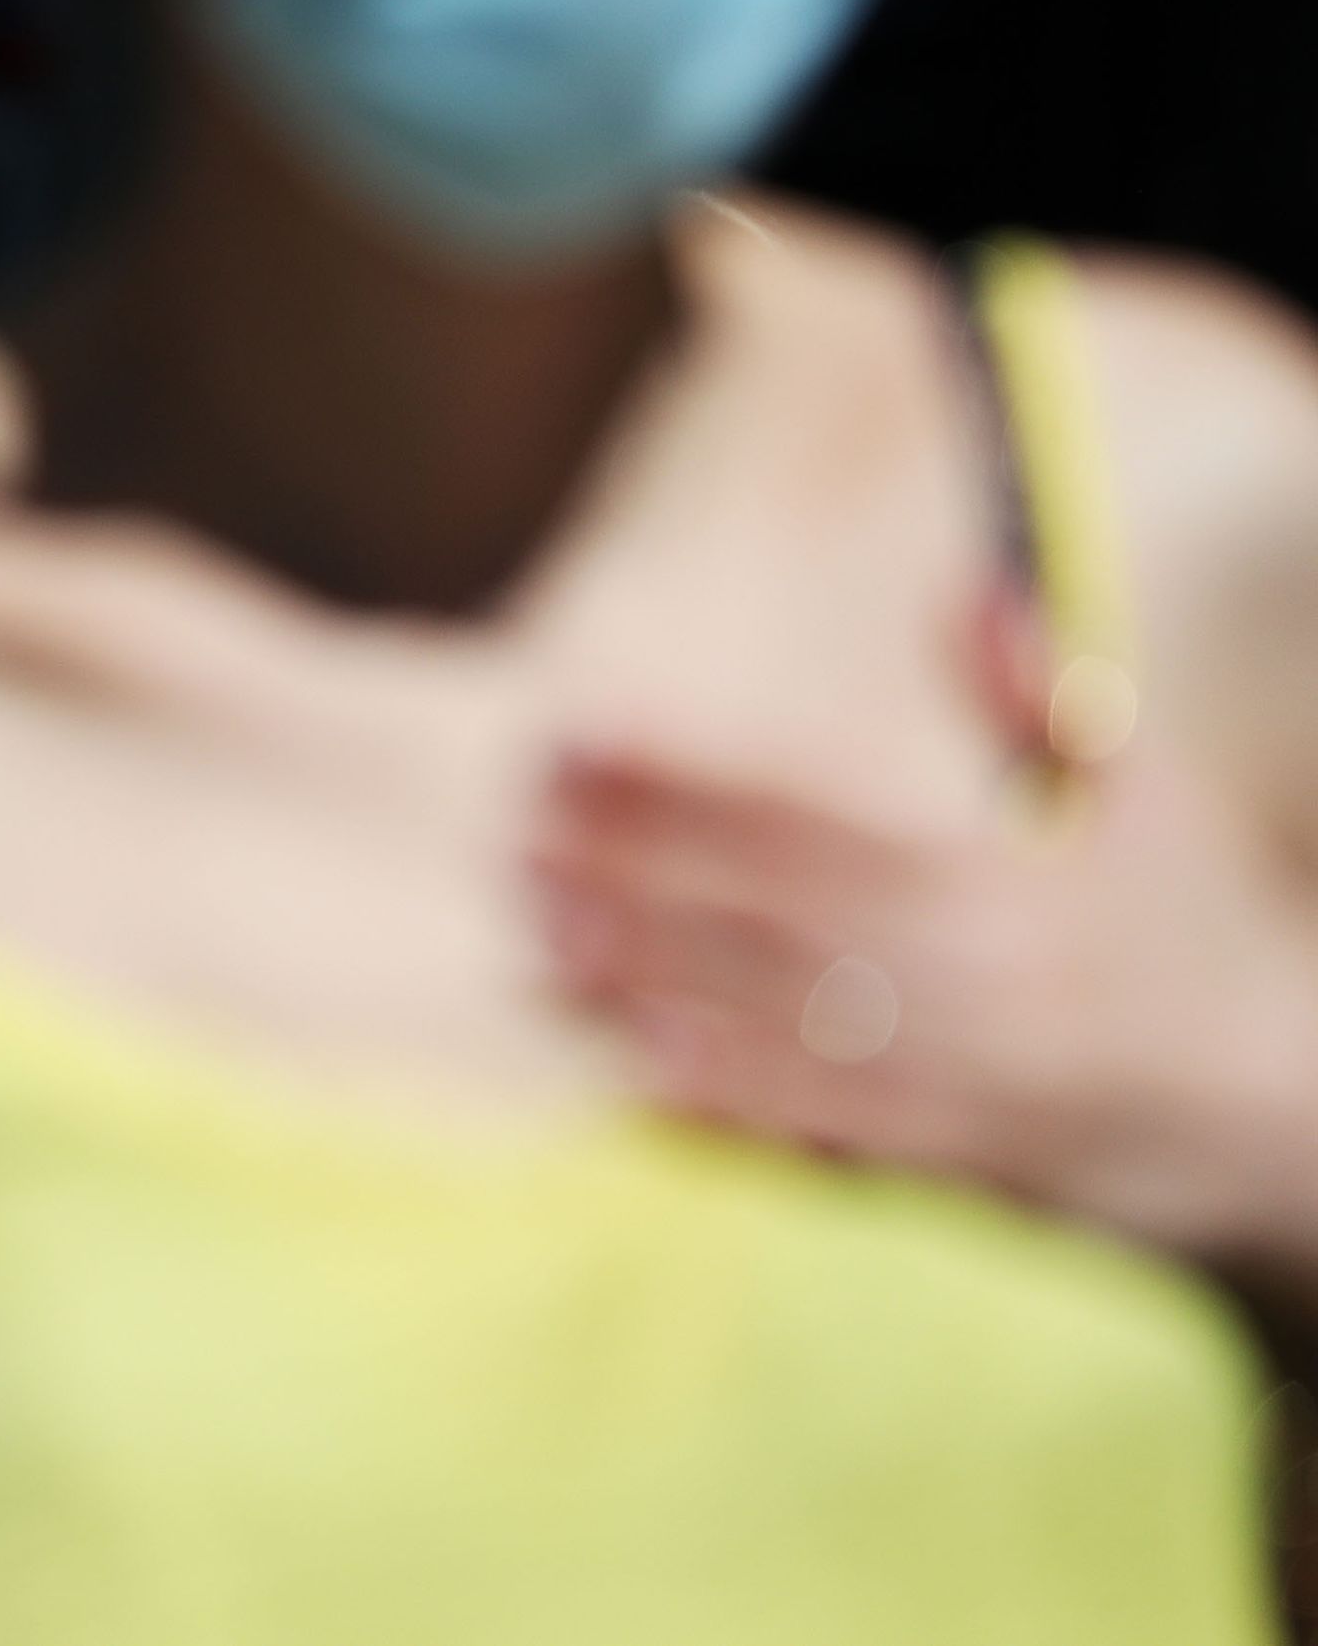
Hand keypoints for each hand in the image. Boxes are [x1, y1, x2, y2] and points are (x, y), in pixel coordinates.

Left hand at [533, 602, 1317, 1274]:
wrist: (1285, 1107)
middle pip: (761, 915)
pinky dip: (734, 1102)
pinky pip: (828, 1134)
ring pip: (776, 1021)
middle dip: (628, 874)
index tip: (569, 737)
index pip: (797, 812)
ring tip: (539, 937)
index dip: (674, 776)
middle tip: (512, 839)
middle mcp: (970, 977)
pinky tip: (640, 1070)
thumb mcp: (1142, 796)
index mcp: (993, 876)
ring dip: (648, 978)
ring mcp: (964, 1078)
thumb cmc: (1190, 931)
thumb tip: (973, 586)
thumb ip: (1043, 696)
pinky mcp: (963, 1164)